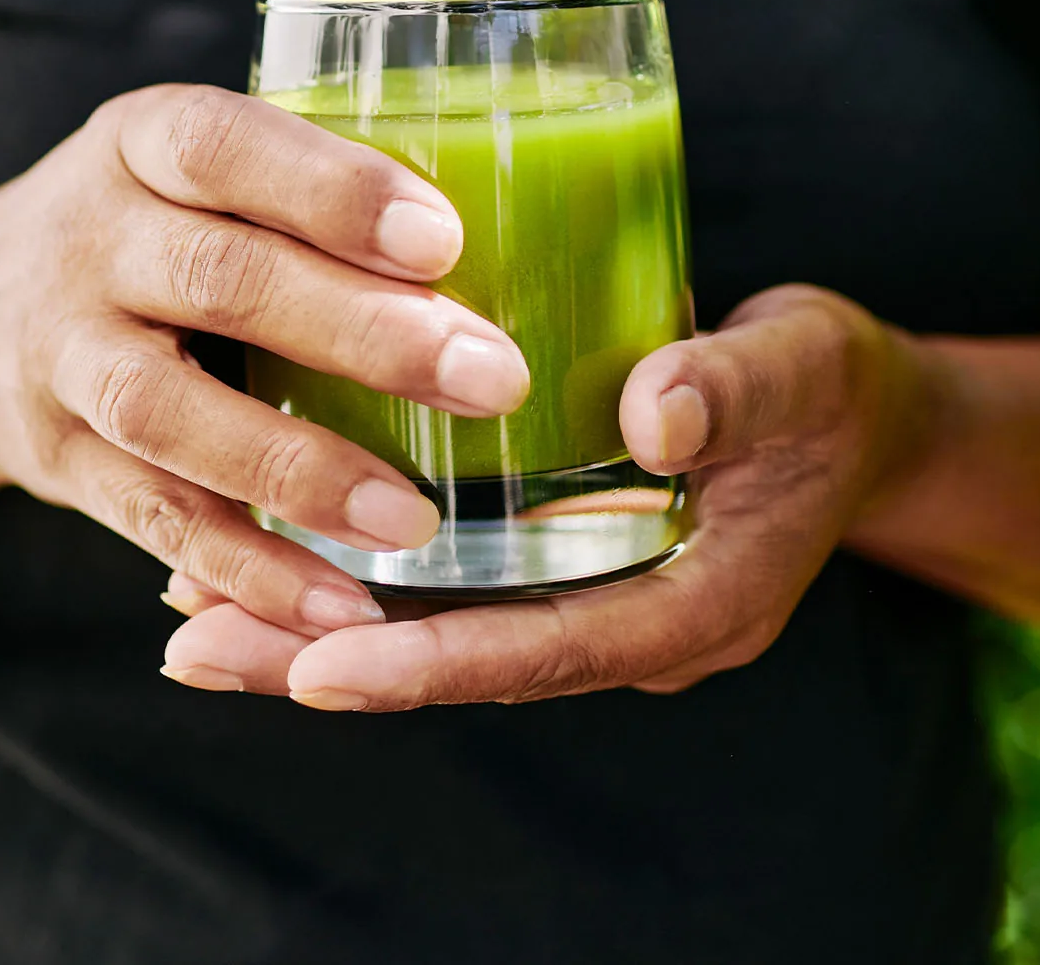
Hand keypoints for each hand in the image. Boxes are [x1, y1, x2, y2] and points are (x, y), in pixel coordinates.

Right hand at [0, 83, 528, 640]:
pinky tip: (340, 604)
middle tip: (487, 379)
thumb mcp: (198, 173)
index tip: (444, 240)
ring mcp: (59, 356)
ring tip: (413, 520)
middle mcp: (87, 240)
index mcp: (140, 143)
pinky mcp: (58, 462)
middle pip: (217, 278)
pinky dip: (245, 569)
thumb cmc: (151, 228)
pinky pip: (151, 520)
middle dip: (357, 331)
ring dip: (297, 469)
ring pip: (170, 413)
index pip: (224, 145)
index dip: (330, 190)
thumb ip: (306, 192)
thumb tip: (516, 235)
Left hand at [159, 285, 938, 705]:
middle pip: (465, 659)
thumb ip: (736, 390)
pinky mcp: (560, 551)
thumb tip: (652, 415)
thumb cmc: (829, 391)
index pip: (551, 653)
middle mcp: (628, 617)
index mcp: (695, 604)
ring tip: (189, 610)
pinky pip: (450, 582)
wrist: (850, 411)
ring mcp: (590, 591)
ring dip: (318, 623)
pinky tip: (270, 539)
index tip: (322, 668)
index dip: (438, 664)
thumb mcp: (804, 370)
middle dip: (328, 661)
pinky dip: (360, 572)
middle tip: (192, 646)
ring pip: (440, 627)